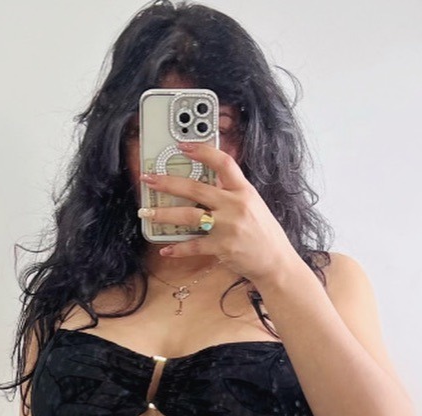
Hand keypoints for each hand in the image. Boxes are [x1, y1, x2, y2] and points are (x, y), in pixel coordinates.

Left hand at [139, 138, 298, 286]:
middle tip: (149, 179)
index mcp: (244, 191)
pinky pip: (193, 246)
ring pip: (188, 216)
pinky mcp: (222, 248)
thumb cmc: (263, 233)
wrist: (275, 262)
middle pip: (195, 188)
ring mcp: (227, 227)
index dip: (202, 151)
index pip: (223, 162)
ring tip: (146, 212)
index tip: (182, 146)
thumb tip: (211, 181)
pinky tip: (165, 249)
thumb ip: (232, 192)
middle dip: (168, 182)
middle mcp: (234, 206)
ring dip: (164, 213)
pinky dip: (178, 249)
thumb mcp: (253, 205)